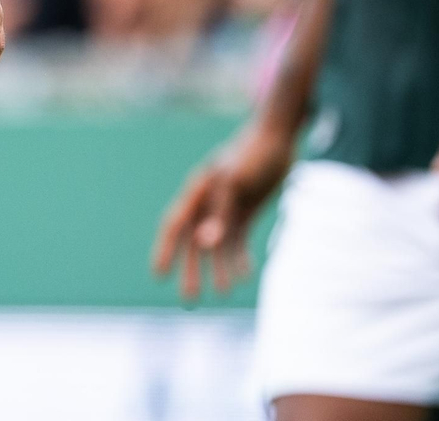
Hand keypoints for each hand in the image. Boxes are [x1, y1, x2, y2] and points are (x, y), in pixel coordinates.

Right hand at [152, 125, 293, 301]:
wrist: (279, 137)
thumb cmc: (252, 155)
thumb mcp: (235, 181)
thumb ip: (219, 213)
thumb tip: (204, 244)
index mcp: (197, 190)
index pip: (175, 224)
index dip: (165, 249)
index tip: (159, 275)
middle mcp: (208, 202)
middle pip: (194, 241)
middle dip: (191, 270)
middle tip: (189, 301)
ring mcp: (226, 207)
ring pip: (217, 245)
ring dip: (218, 269)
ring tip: (222, 293)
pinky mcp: (244, 211)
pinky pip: (238, 239)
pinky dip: (239, 256)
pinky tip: (244, 274)